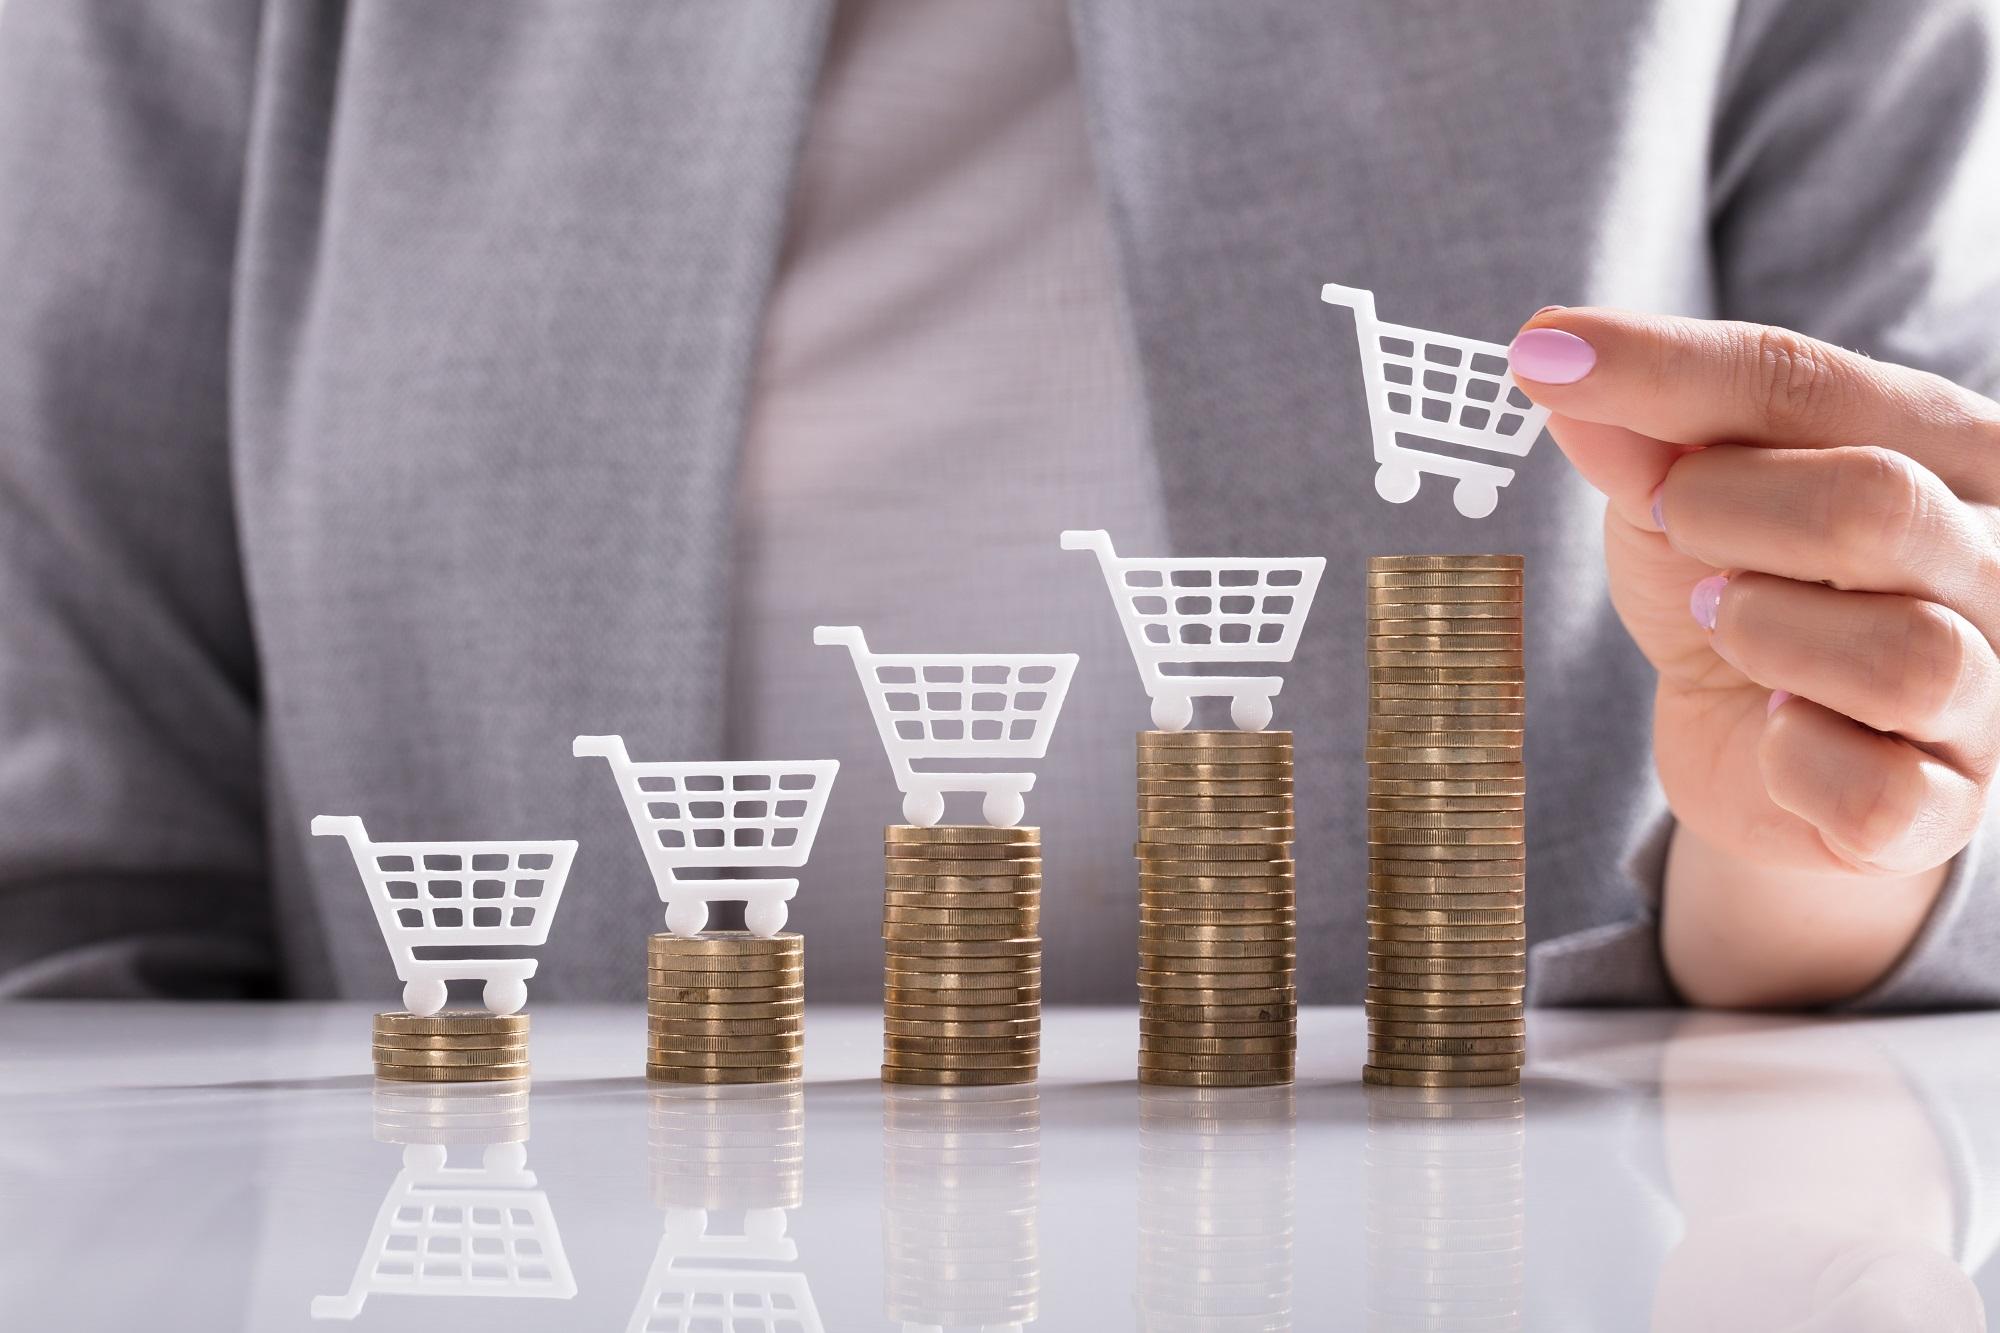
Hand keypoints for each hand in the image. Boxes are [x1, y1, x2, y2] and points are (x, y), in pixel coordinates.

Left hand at [1508, 310, 1999, 1002]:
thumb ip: (1640, 429)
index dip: (1665, 370)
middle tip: (1678, 532)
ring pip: (1903, 656)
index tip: (1541, 352)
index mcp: (1956, 446)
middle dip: (1728, 515)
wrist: (1756, 745)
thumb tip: (1552, 350)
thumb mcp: (1676, 494)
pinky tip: (1776, 728)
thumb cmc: (1736, 584)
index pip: (1806, 382)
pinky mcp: (1944, 808)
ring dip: (1763, 635)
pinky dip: (1796, 761)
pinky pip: (1876, 789)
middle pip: (1876, 505)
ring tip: (1729, 626)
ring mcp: (1995, 691)